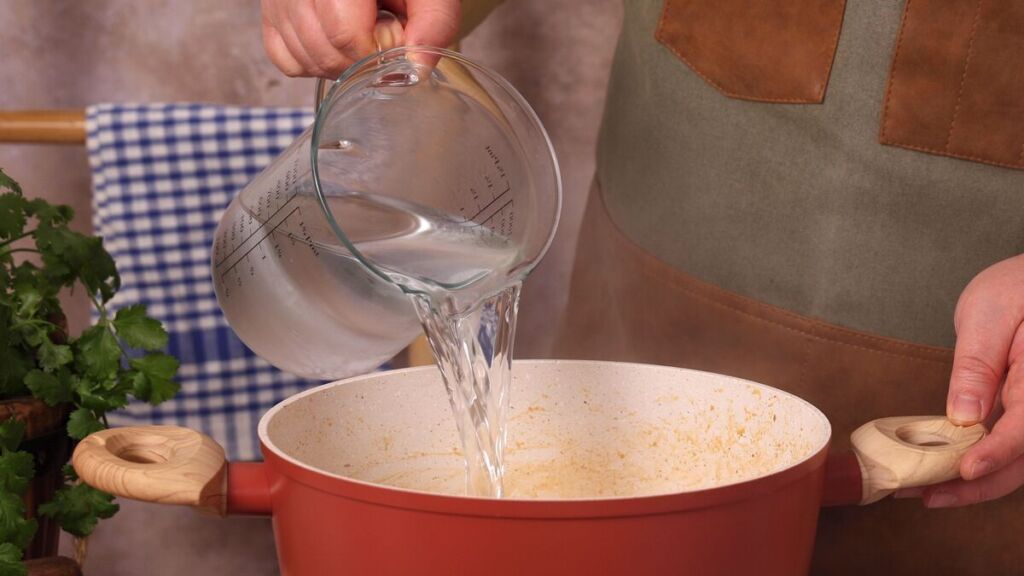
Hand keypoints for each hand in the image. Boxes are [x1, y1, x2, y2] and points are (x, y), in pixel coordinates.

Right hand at [261, 0, 459, 77]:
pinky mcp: (270, 10)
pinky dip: (311, 63)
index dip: (374, 53)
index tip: (392, 45)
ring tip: (360, 39)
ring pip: (302, 57)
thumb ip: (433, 22)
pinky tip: (335, 47)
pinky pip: (282, 57)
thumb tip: (415, 70)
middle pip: (323, 50)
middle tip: (379, 42)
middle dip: (359, 63)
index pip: (344, 32)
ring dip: (338, 65)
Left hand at [918, 254, 1023, 506]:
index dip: (997, 453)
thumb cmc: (1018, 286)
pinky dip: (982, 462)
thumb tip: (963, 416)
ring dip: (978, 482)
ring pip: (1021, 460)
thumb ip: (977, 366)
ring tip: (927, 492)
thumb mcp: (989, 314)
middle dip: (979, 485)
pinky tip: (944, 471)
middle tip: (927, 495)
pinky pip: (1013, 445)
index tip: (965, 470)